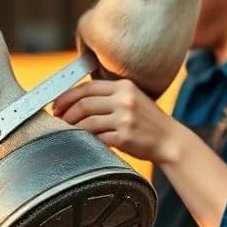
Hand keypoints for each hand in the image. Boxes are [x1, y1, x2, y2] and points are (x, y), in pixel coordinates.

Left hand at [52, 79, 178, 163]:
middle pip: (83, 103)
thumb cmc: (146, 121)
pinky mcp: (124, 137)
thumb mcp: (132, 98)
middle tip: (58, 120)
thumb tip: (74, 99)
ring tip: (67, 131)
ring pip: (87, 121)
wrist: (169, 140)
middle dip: (66, 113)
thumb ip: (108, 95)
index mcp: (124, 86)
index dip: (67, 96)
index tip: (57, 105)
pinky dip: (87, 139)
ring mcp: (125, 118)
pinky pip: (97, 137)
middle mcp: (124, 99)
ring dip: (73, 127)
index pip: (87, 87)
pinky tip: (83, 140)